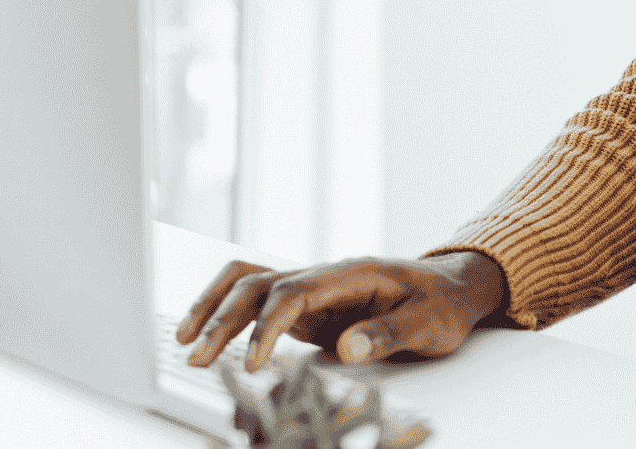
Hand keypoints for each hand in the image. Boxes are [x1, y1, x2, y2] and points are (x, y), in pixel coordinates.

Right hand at [173, 251, 506, 370]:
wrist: (450, 287)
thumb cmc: (441, 304)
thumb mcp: (427, 324)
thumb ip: (388, 334)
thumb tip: (348, 350)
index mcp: (349, 275)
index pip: (293, 293)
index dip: (266, 326)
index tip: (252, 362)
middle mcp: (322, 275)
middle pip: (258, 285)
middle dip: (223, 318)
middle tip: (196, 356)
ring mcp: (312, 288)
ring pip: (249, 285)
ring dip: (215, 308)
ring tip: (185, 339)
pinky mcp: (307, 304)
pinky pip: (258, 300)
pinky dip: (228, 309)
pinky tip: (209, 331)